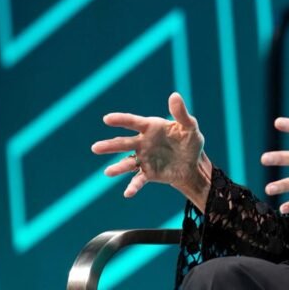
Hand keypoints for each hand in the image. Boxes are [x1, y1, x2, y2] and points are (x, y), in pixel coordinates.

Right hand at [91, 92, 211, 207]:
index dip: (121, 120)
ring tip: (108, 172)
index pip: (134, 122)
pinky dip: (133, 186)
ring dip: (118, 167)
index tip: (107, 119)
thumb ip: (181, 114)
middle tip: (95, 148)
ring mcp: (144, 159)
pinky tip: (128, 193)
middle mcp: (143, 143)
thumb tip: (174, 95)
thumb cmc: (190, 141)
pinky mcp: (148, 173)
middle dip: (110, 145)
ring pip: (127, 163)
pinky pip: (138, 180)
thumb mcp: (190, 127)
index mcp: (151, 128)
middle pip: (124, 143)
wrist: (193, 164)